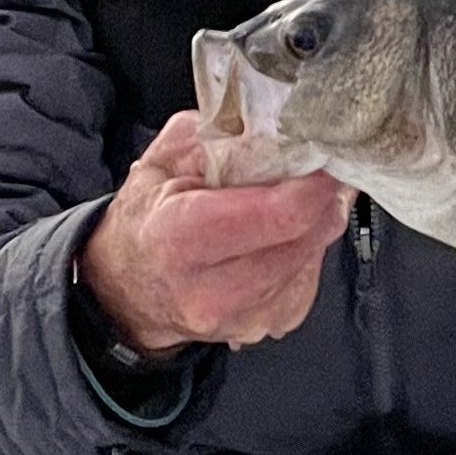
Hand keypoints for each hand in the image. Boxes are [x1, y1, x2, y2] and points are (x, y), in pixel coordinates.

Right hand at [77, 108, 350, 353]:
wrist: (129, 291)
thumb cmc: (146, 220)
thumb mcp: (164, 161)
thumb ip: (219, 135)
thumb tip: (278, 128)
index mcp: (179, 239)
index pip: (277, 214)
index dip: (314, 181)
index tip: (325, 154)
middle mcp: (211, 290)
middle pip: (304, 235)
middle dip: (319, 197)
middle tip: (316, 169)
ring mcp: (243, 317)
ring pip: (312, 255)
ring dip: (314, 222)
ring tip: (288, 201)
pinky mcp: (268, 325)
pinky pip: (310, 277)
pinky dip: (305, 249)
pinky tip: (277, 236)